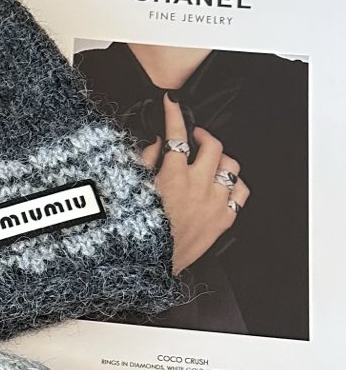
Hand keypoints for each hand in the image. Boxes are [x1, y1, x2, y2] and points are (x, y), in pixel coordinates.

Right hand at [139, 94, 248, 273]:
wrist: (145, 265)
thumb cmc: (135, 231)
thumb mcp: (129, 190)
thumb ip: (143, 162)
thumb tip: (155, 144)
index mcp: (172, 177)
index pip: (177, 135)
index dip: (174, 114)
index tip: (172, 104)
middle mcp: (197, 186)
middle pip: (213, 146)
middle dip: (203, 135)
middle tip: (194, 136)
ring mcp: (214, 202)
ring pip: (231, 166)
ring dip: (219, 159)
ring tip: (209, 160)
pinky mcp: (223, 219)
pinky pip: (241, 192)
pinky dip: (234, 183)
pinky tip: (223, 183)